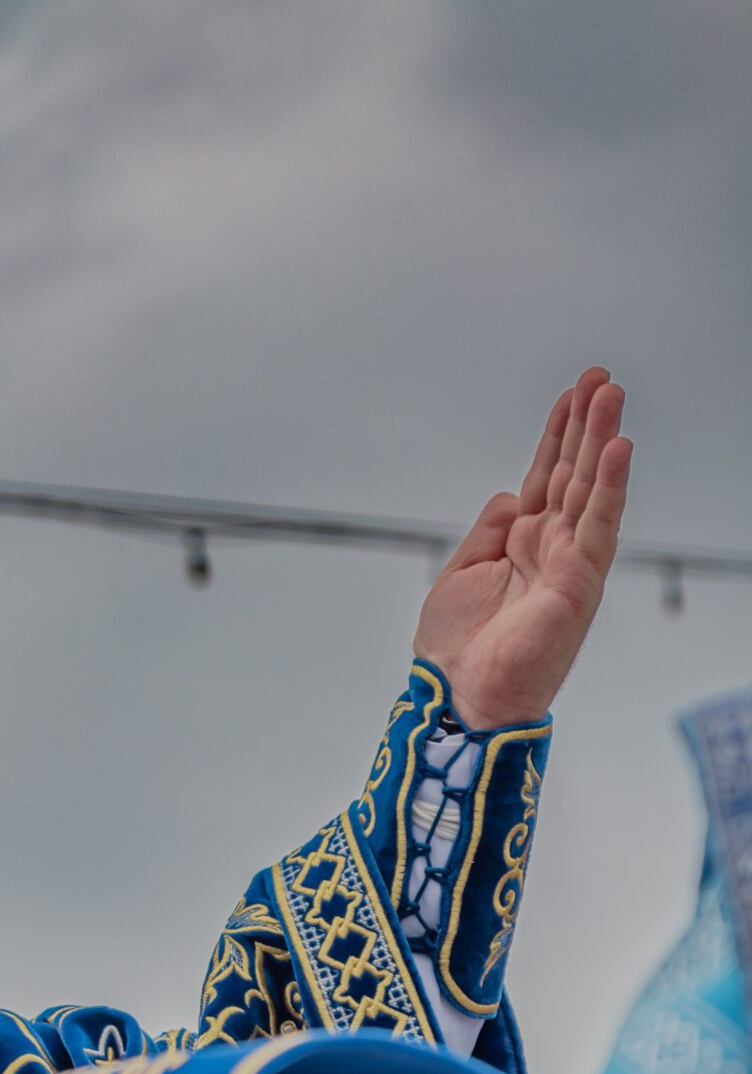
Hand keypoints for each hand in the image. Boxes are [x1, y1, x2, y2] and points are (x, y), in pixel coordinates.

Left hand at [413, 367, 631, 728]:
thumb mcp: (461, 571)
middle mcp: (551, 546)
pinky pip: (598, 524)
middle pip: (572, 472)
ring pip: (590, 488)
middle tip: (601, 378)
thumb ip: (487, 531)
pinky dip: (610, 486)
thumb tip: (512, 494)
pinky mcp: (579, 581)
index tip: (572, 394)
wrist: (461, 695)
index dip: (557, 435)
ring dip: (601, 440)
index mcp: (521, 543)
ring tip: (612, 396)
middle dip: (585, 424)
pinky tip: (617, 449)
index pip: (545, 476)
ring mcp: (570, 561)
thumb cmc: (457, 647)